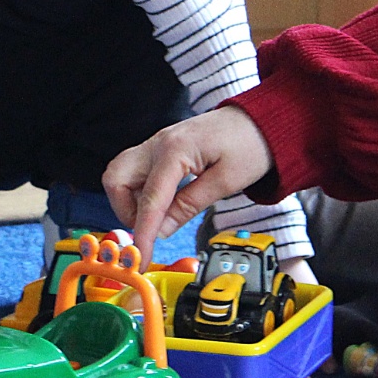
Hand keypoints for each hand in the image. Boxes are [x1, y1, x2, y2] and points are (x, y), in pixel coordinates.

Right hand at [103, 106, 273, 244]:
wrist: (261, 120)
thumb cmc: (250, 145)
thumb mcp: (226, 182)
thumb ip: (189, 206)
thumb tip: (161, 231)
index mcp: (176, 149)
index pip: (150, 199)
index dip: (143, 232)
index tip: (140, 257)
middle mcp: (158, 143)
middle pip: (116, 179)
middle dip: (125, 209)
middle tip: (149, 227)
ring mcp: (156, 143)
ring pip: (121, 174)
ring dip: (130, 200)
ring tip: (160, 215)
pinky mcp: (161, 148)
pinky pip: (136, 171)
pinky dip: (141, 191)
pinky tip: (165, 202)